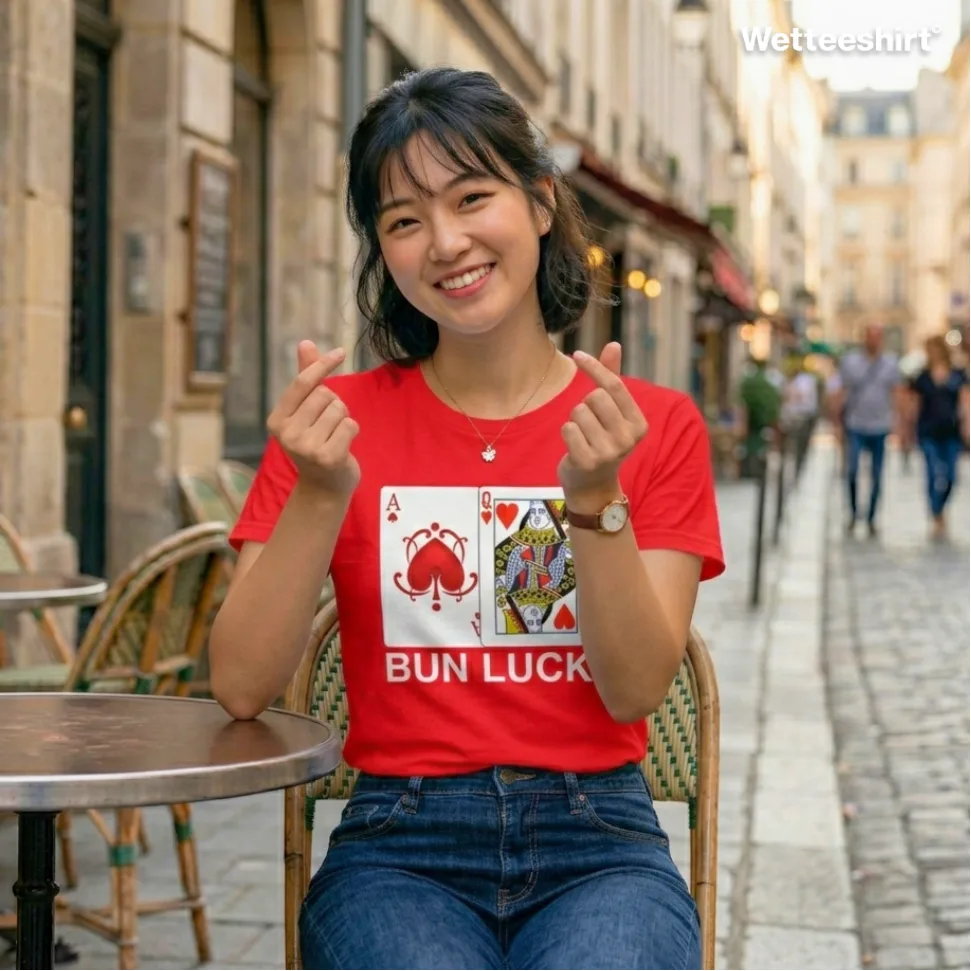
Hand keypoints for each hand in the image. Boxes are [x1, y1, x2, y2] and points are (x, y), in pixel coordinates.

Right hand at [266, 341, 360, 497]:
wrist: (324, 487)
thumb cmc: (316, 443)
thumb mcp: (306, 411)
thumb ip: (306, 378)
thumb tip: (305, 342)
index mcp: (277, 420)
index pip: (302, 382)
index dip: (322, 364)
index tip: (340, 352)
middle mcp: (287, 434)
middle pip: (325, 394)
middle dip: (334, 404)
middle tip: (329, 425)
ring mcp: (306, 447)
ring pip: (339, 409)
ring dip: (344, 419)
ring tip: (334, 436)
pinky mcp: (328, 457)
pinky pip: (350, 425)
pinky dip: (352, 431)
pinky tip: (343, 446)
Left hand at [557, 342, 647, 507]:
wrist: (592, 484)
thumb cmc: (601, 440)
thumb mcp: (612, 412)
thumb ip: (612, 378)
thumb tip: (614, 344)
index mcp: (639, 423)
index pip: (614, 385)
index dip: (594, 367)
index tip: (577, 354)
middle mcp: (628, 438)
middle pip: (594, 397)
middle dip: (584, 404)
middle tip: (589, 423)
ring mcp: (609, 451)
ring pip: (578, 411)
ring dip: (574, 420)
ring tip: (583, 436)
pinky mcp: (588, 461)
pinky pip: (567, 428)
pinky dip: (566, 433)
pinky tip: (575, 446)